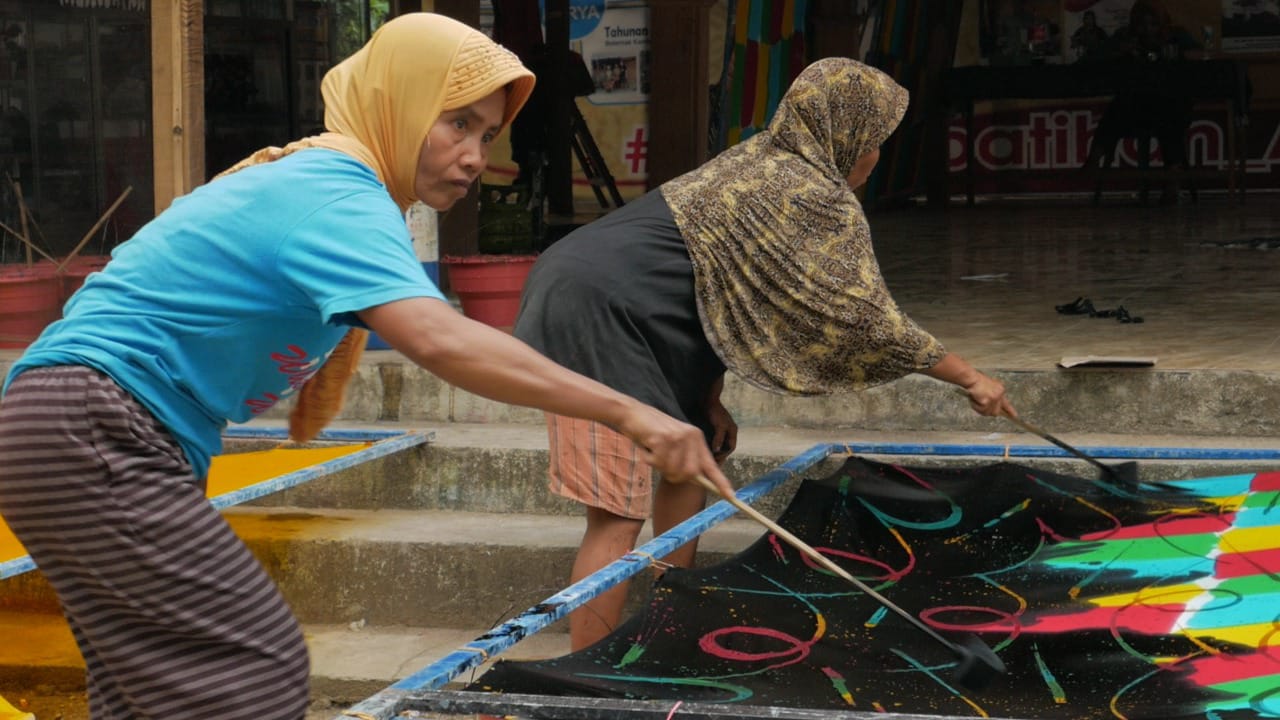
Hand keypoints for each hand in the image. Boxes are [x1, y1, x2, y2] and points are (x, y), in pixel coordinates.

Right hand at [617, 403, 734, 497]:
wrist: (632, 413)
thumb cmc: (651, 432)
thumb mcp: (673, 443)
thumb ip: (685, 459)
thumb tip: (697, 479)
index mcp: (696, 438)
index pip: (711, 465)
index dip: (721, 483)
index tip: (731, 497)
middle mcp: (691, 436)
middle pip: (690, 474)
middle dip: (675, 476)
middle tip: (662, 464)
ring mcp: (678, 437)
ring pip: (673, 471)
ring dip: (660, 467)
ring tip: (653, 451)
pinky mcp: (664, 438)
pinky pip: (658, 463)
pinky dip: (649, 460)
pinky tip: (647, 447)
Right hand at [963, 372, 1016, 417]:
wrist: (971, 379)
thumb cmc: (976, 382)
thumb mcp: (989, 387)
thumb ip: (993, 396)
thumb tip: (993, 407)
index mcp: (1001, 390)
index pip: (1006, 403)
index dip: (1010, 411)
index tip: (1015, 416)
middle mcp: (999, 394)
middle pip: (996, 411)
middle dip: (988, 411)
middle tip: (982, 406)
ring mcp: (994, 398)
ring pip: (987, 412)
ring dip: (980, 408)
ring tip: (976, 400)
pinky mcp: (987, 401)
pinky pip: (981, 410)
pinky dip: (976, 406)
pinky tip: (974, 400)